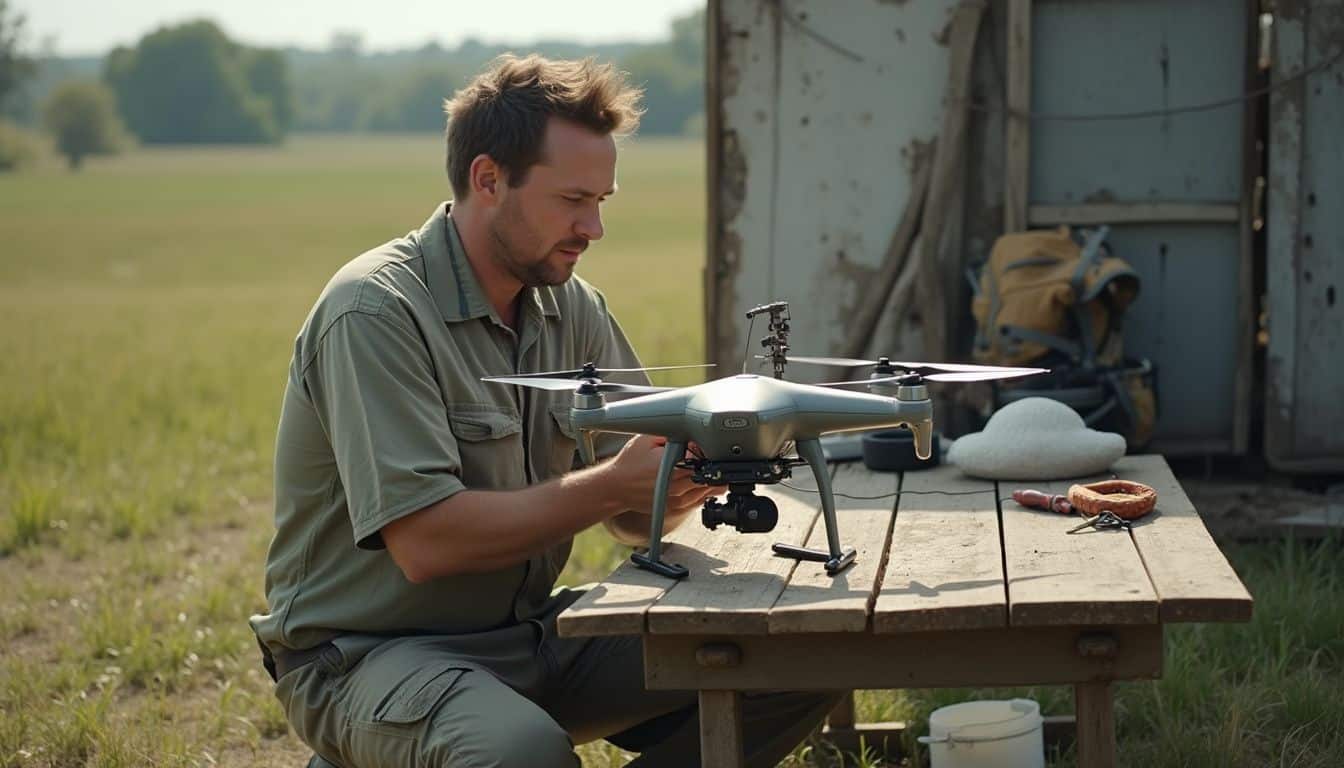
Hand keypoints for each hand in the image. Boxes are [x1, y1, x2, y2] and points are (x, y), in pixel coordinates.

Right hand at [601, 435, 716, 545]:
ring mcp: (678, 501)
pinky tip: (696, 479)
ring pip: (710, 491)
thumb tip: (693, 431)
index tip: (708, 445)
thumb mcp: (648, 439)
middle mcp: (678, 488)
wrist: (616, 487)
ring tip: (702, 467)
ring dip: (711, 478)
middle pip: (713, 477)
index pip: (707, 461)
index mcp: (673, 468)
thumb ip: (672, 433)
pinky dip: (703, 489)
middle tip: (710, 455)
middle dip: (714, 465)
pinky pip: (700, 500)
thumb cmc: (629, 463)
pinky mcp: (677, 509)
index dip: (711, 452)